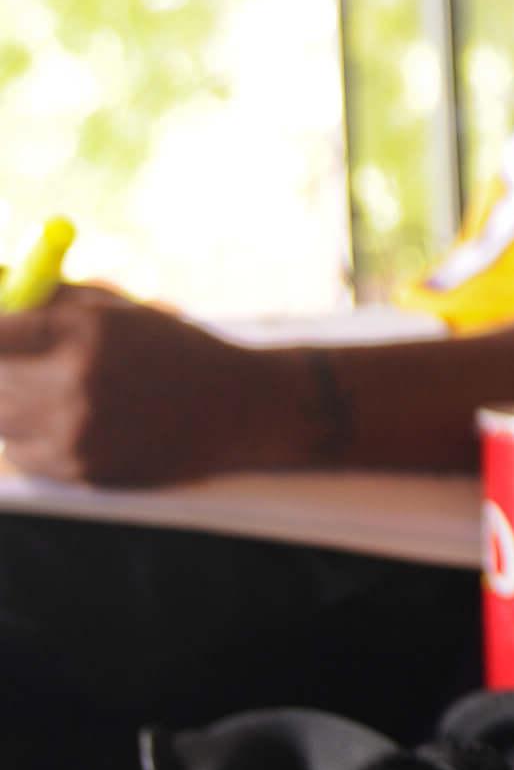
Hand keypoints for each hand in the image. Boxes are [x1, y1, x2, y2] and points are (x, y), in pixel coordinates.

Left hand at [0, 291, 308, 486]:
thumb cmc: (171, 350)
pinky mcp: (79, 471)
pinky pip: (21, 452)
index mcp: (86, 332)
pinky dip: (32, 437)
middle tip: (18, 364)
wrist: (235, 409)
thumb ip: (47, 298)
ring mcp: (76, 432)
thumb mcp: (117, 311)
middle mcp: (77, 382)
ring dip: (12, 403)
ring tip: (57, 392)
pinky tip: (75, 422)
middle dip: (2, 367)